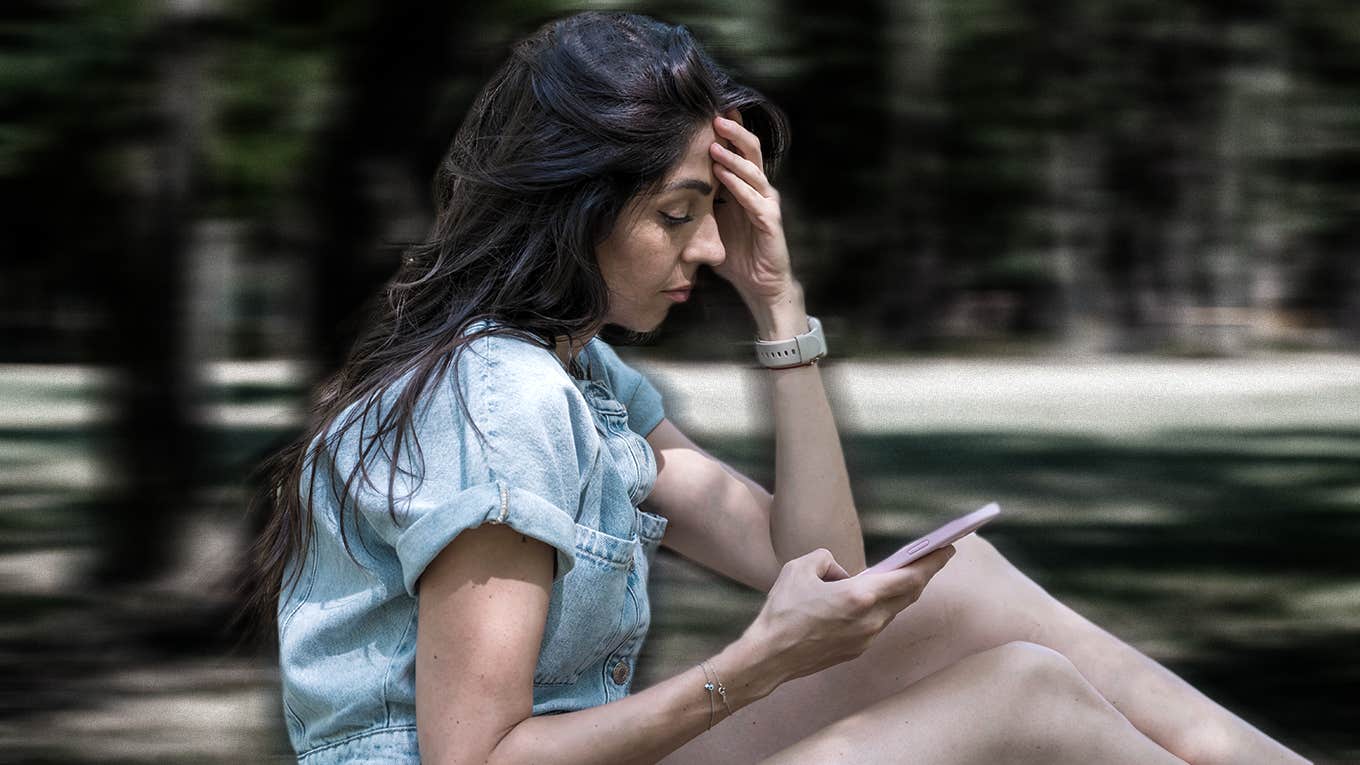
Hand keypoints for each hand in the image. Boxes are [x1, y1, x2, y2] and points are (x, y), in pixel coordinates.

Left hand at [709, 110, 796, 305]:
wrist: (759, 284)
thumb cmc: (736, 253)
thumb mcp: (711, 224)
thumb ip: (698, 205)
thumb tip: (665, 191)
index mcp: (746, 187)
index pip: (739, 151)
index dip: (729, 130)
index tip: (711, 110)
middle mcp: (759, 190)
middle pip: (751, 151)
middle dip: (733, 132)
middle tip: (714, 116)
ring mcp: (767, 204)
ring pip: (753, 171)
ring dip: (733, 156)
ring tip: (714, 143)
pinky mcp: (770, 222)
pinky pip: (754, 199)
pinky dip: (738, 185)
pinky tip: (723, 175)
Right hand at [739, 545, 955, 684]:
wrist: (769, 656)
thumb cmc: (782, 609)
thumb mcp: (800, 567)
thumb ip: (826, 559)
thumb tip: (841, 572)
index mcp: (860, 596)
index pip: (910, 576)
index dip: (933, 561)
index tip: (949, 548)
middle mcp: (870, 620)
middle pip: (909, 593)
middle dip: (924, 573)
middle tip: (935, 556)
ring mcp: (866, 639)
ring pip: (893, 610)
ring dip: (901, 591)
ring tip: (904, 573)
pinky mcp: (856, 651)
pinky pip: (876, 623)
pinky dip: (879, 607)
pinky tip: (870, 598)